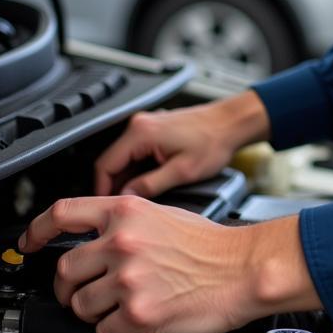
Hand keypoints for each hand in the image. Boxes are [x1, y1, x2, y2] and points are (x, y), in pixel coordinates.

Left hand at [18, 196, 318, 332]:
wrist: (241, 268)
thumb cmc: (210, 245)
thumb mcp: (163, 214)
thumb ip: (126, 221)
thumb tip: (94, 237)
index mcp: (127, 212)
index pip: (63, 213)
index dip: (36, 230)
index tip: (28, 243)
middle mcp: (122, 241)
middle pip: (65, 269)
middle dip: (69, 287)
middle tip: (81, 291)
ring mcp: (127, 278)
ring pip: (80, 305)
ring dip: (93, 311)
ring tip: (118, 305)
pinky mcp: (137, 312)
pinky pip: (103, 331)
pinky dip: (114, 331)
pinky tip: (135, 320)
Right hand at [95, 90, 270, 197]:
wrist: (231, 123)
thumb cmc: (214, 141)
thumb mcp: (182, 171)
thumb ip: (150, 185)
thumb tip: (127, 197)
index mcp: (141, 132)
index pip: (104, 165)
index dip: (102, 190)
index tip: (104, 208)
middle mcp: (139, 125)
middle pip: (112, 162)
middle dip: (114, 187)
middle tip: (123, 209)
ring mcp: (146, 126)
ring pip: (124, 159)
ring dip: (127, 179)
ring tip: (139, 199)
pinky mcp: (154, 130)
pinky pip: (135, 153)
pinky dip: (137, 170)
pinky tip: (149, 184)